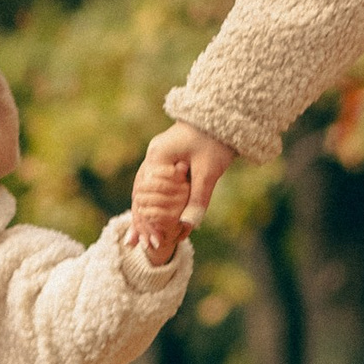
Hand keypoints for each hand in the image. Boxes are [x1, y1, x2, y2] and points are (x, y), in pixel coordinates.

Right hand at [127, 121, 234, 259]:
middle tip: (149, 246)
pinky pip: (154, 186)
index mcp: (159, 156)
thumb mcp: (209, 171)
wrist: (223, 116)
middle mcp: (153, 156)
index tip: (158, 241)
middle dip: (144, 221)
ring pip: (144, 191)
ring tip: (140, 240)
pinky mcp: (165, 159)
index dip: (152, 219)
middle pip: (141, 194)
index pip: (148, 194)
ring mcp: (157, 157)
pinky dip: (152, 203)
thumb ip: (198, 198)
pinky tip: (152, 218)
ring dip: (144, 214)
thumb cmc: (216, 140)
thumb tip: (189, 226)